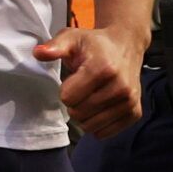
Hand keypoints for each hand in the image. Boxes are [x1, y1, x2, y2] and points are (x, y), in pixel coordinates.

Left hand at [33, 24, 143, 138]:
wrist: (125, 46)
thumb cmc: (95, 44)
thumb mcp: (72, 38)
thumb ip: (54, 46)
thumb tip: (37, 53)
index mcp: (103, 68)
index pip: (68, 98)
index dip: (65, 89)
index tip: (73, 79)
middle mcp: (120, 87)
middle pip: (78, 114)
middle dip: (74, 103)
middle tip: (82, 88)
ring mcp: (129, 102)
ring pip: (91, 127)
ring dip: (85, 115)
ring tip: (92, 96)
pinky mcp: (135, 113)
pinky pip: (104, 133)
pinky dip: (97, 124)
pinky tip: (101, 106)